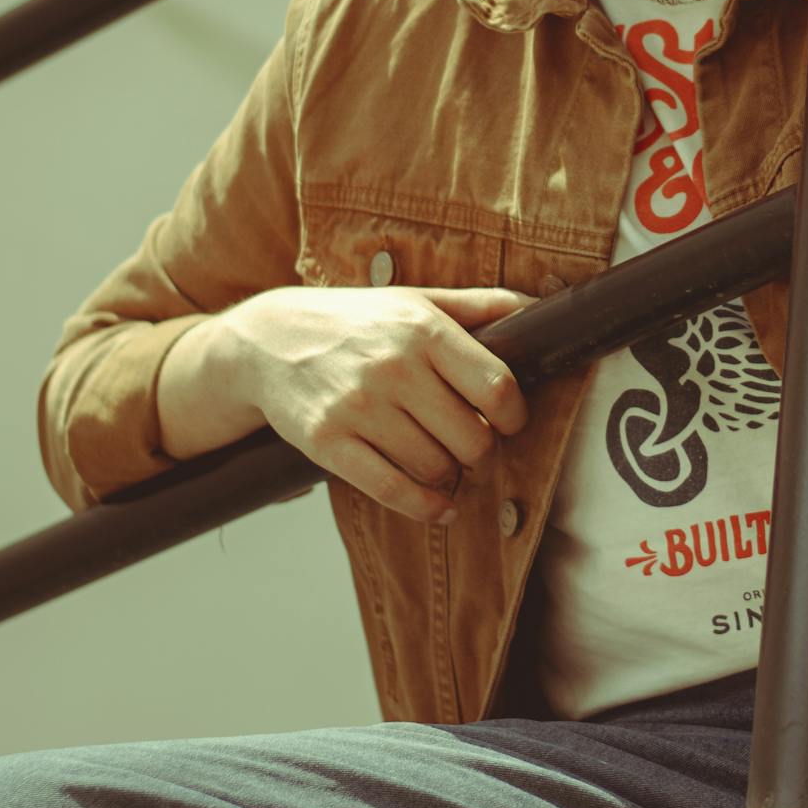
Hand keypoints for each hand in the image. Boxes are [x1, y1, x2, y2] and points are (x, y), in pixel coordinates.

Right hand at [225, 285, 533, 523]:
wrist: (269, 340)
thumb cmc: (355, 321)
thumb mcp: (415, 300)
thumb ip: (478, 305)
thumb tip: (537, 306)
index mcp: (423, 330)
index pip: (496, 387)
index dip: (515, 415)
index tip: (510, 421)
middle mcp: (393, 368)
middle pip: (472, 438)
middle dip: (481, 449)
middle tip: (472, 443)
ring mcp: (358, 408)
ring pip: (436, 468)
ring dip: (450, 474)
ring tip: (444, 460)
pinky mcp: (328, 444)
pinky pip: (393, 491)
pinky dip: (427, 508)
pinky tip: (440, 507)